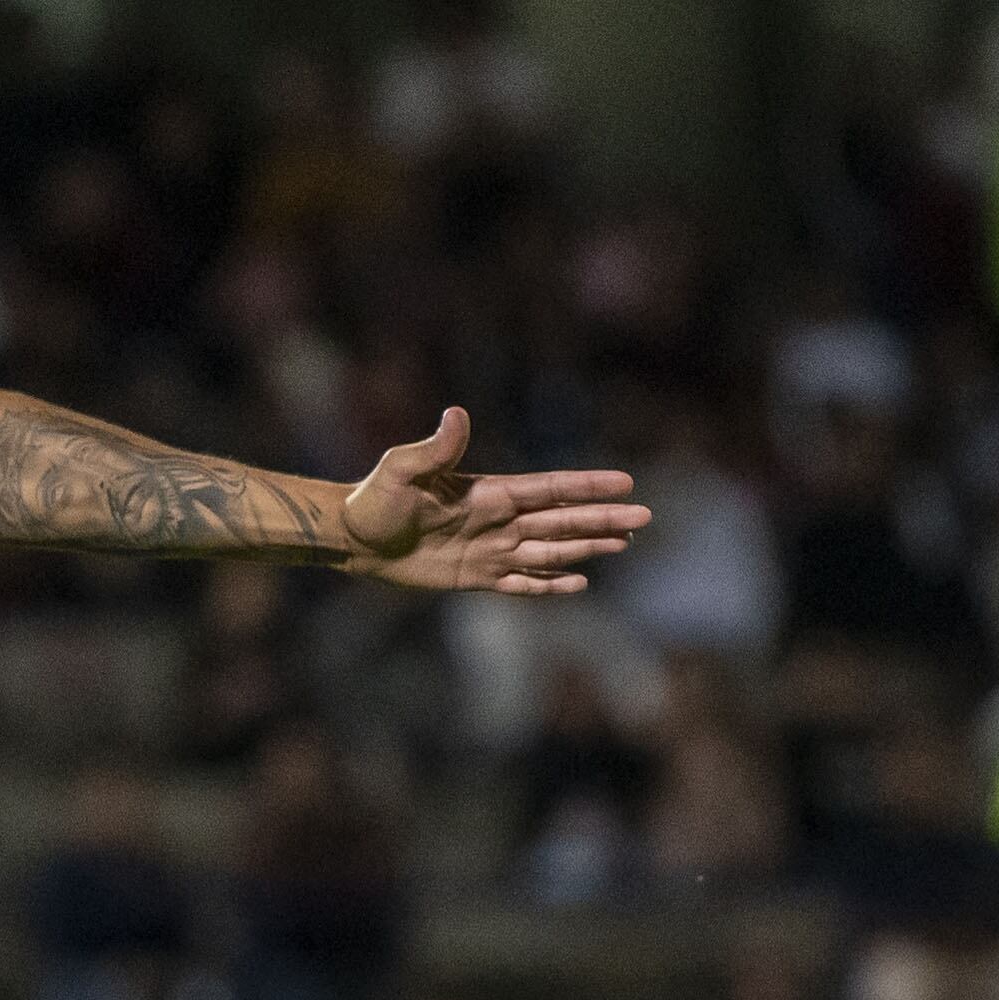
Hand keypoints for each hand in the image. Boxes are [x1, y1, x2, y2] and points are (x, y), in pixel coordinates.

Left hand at [337, 407, 646, 595]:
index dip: (587, 487)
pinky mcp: (475, 576)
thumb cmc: (375, 499)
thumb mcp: (402, 470)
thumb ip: (435, 449)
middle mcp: (497, 520)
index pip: (549, 488)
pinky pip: (520, 581)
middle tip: (645, 519)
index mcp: (489, 492)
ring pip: (550, 550)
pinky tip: (578, 583)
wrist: (353, 539)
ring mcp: (489, 549)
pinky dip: (548, 584)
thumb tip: (457, 415)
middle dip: (602, 519)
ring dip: (586, 548)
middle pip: (561, 520)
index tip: (625, 483)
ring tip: (623, 546)